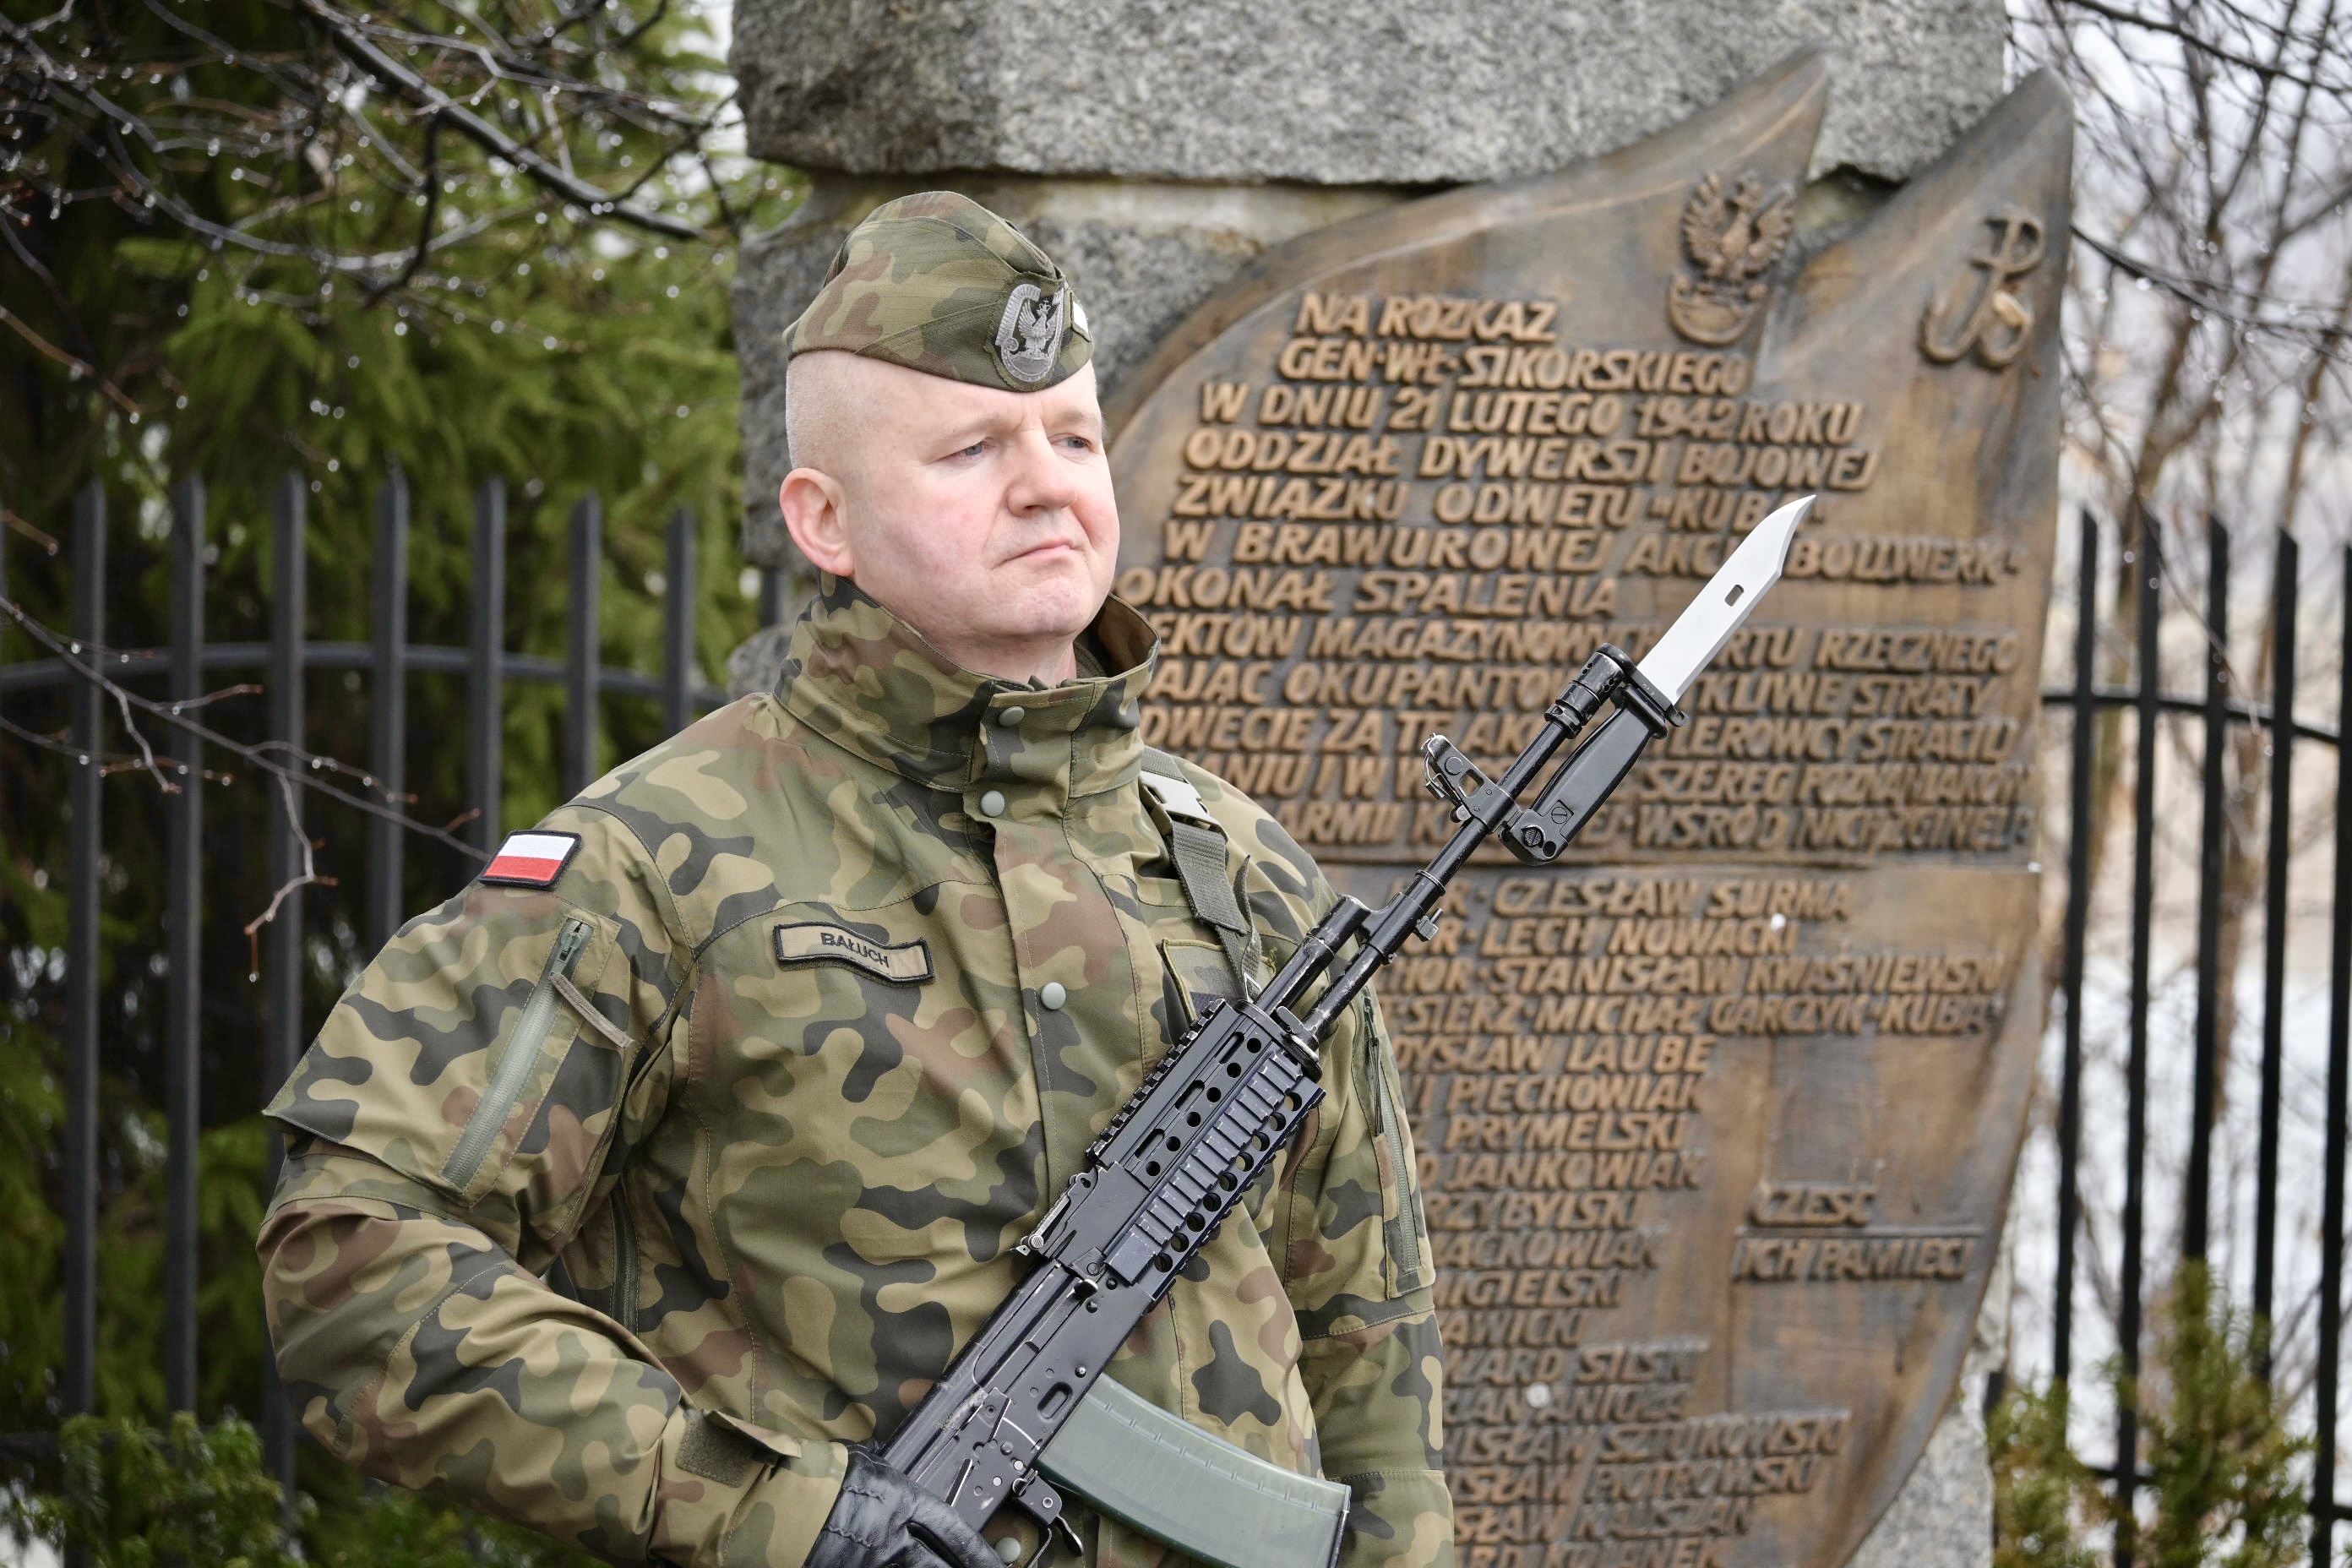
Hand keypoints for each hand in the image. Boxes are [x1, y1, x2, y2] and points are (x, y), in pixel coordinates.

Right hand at [803, 1448, 1004, 1567]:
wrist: (778, 1500)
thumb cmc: (817, 1475)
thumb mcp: (863, 1461)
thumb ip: (885, 1472)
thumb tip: (891, 1463)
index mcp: (901, 1502)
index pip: (951, 1529)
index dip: (976, 1550)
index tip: (995, 1563)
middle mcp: (892, 1538)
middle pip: (937, 1566)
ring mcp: (871, 1563)